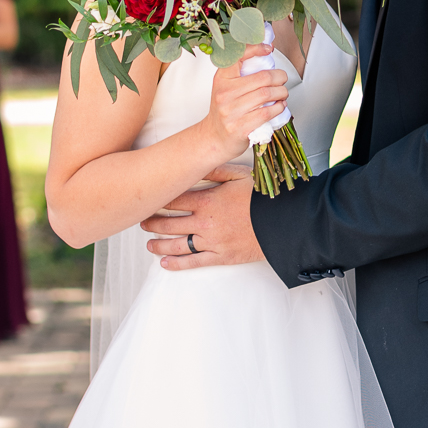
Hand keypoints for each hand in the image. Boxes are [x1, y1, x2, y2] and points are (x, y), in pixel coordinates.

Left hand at [141, 166, 262, 269]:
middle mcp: (205, 222)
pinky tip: (165, 263)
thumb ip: (216, 170)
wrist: (283, 223)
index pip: (173, 200)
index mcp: (208, 200)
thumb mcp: (240, 176)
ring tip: (149, 244)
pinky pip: (193, 262)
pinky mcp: (221, 257)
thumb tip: (199, 163)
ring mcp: (211, 241)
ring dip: (159, 245)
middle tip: (143, 221)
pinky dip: (176, 264)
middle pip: (170, 223)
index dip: (158, 199)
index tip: (148, 199)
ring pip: (177, 245)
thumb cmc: (263, 197)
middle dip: (153, 222)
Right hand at [200, 46, 288, 158]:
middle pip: (262, 78)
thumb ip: (240, 73)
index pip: (238, 57)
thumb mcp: (226, 87)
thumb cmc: (225, 110)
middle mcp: (224, 94)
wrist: (215, 137)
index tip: (268, 49)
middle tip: (282, 79)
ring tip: (283, 93)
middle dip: (279, 77)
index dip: (256, 48)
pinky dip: (279, 108)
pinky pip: (266, 112)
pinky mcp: (240, 127)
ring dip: (282, 92)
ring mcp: (231, 111)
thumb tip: (265, 54)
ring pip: (266, 94)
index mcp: (221, 79)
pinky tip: (280, 106)